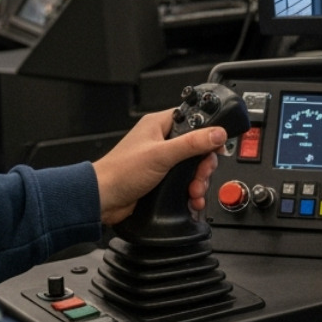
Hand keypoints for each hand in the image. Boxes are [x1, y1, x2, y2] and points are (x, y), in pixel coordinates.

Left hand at [93, 111, 225, 224]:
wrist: (103, 200)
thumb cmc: (120, 172)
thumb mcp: (161, 155)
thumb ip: (192, 143)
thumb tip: (217, 133)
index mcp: (159, 125)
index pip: (193, 121)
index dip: (208, 133)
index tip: (216, 147)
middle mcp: (161, 141)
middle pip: (197, 147)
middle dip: (203, 165)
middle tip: (202, 174)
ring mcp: (162, 161)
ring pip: (192, 167)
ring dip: (198, 181)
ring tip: (194, 191)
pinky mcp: (162, 179)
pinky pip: (184, 182)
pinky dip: (191, 191)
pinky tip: (192, 199)